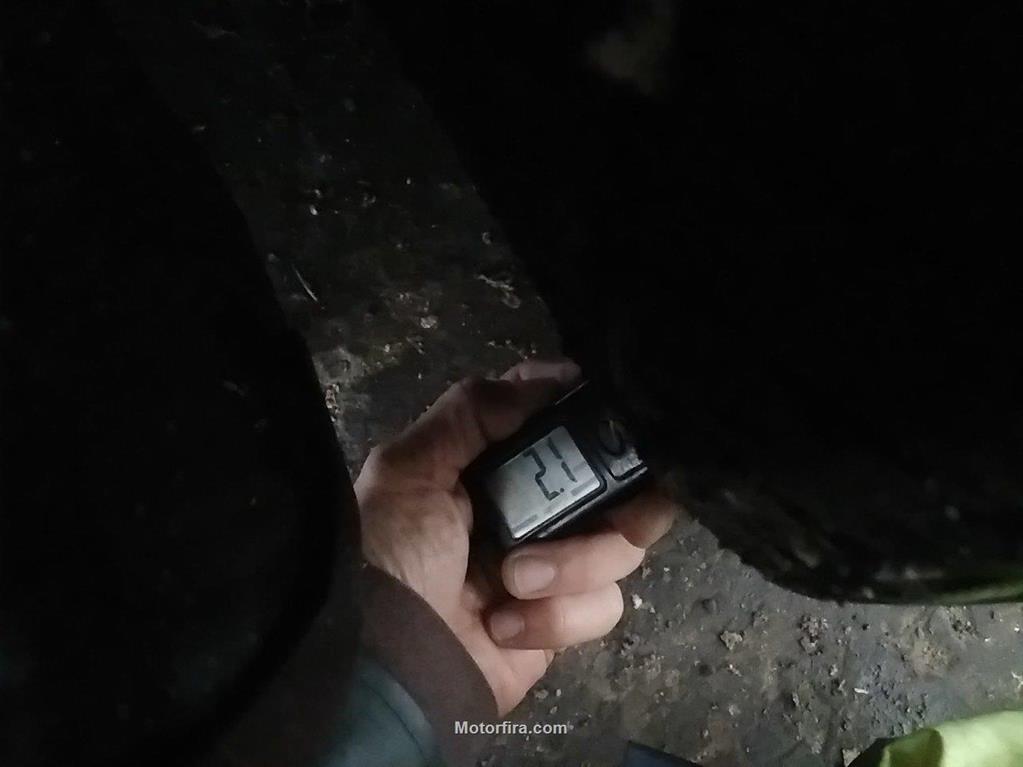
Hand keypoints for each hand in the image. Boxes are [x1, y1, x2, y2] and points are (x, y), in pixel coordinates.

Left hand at [354, 360, 676, 714]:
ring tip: (511, 581)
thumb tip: (550, 378)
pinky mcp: (563, 620)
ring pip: (621, 542)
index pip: (555, 415)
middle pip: (613, 476)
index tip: (598, 402)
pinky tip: (505, 627)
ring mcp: (553, 563)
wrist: (387, 669)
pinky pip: (604, 605)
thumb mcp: (407, 470)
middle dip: (609, 489)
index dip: (582, 404)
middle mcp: (531, 507)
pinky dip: (558, 618)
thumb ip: (470, 413)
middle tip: (599, 497)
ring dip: (572, 563)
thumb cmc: (390, 556)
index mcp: (491, 463)